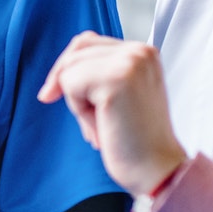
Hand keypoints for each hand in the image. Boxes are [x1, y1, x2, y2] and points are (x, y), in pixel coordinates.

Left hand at [37, 32, 188, 197]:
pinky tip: (103, 126)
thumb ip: (98, 74)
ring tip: (104, 123)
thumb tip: (57, 74)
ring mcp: (130, 62)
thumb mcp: (119, 95)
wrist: (157, 169)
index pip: (88, 42)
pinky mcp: (116, 79)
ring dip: (78, 102)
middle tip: (91, 119)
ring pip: (70, 68)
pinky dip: (79, 110)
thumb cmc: (136, 140)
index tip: (55, 94)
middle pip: (76, 50)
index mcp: (143, 52)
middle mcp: (140, 51)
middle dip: (69, 84)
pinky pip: (70, 83)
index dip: (69, 69)